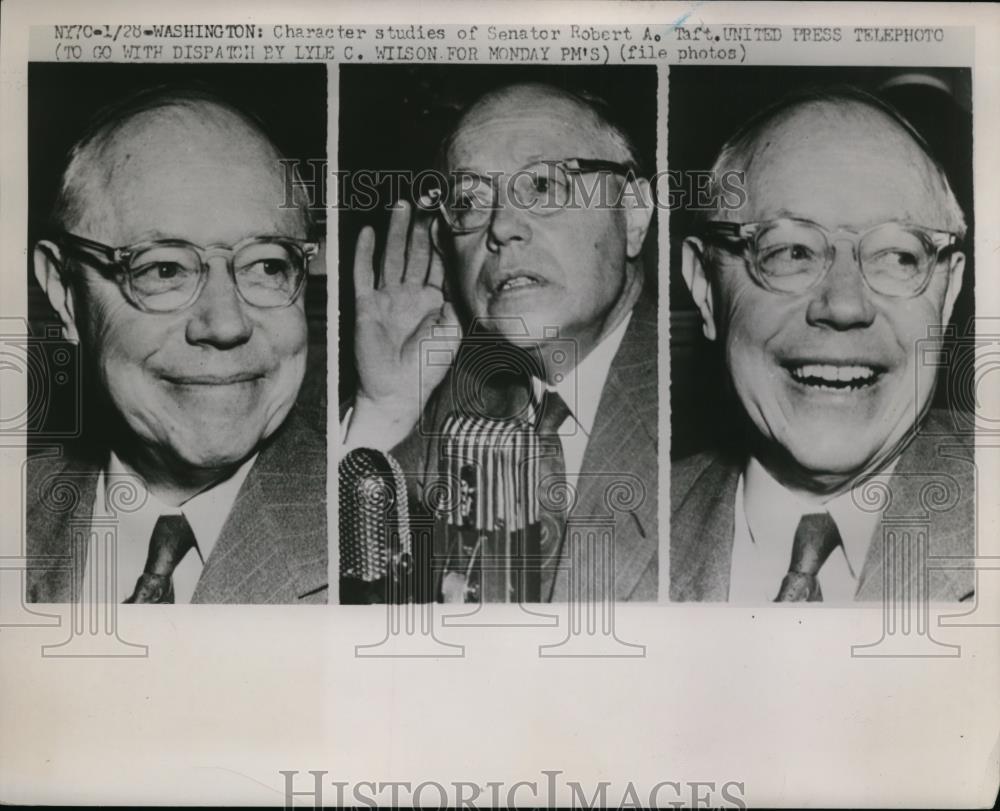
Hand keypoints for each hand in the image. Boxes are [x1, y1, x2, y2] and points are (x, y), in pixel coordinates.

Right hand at [346, 200, 460, 450]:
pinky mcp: (367, 306)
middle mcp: (410, 295)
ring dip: (396, 232)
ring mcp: (388, 298)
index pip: (438, 262)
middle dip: (419, 227)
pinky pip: (364, 274)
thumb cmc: (428, 367)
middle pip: (415, 253)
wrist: (399, 391)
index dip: (442, 239)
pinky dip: (365, 253)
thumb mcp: (453, 330)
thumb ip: (454, 299)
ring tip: (401, 205)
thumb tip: (458, 271)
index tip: (446, 214)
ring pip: (391, 257)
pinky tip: (369, 232)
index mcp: (434, 301)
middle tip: (423, 199)